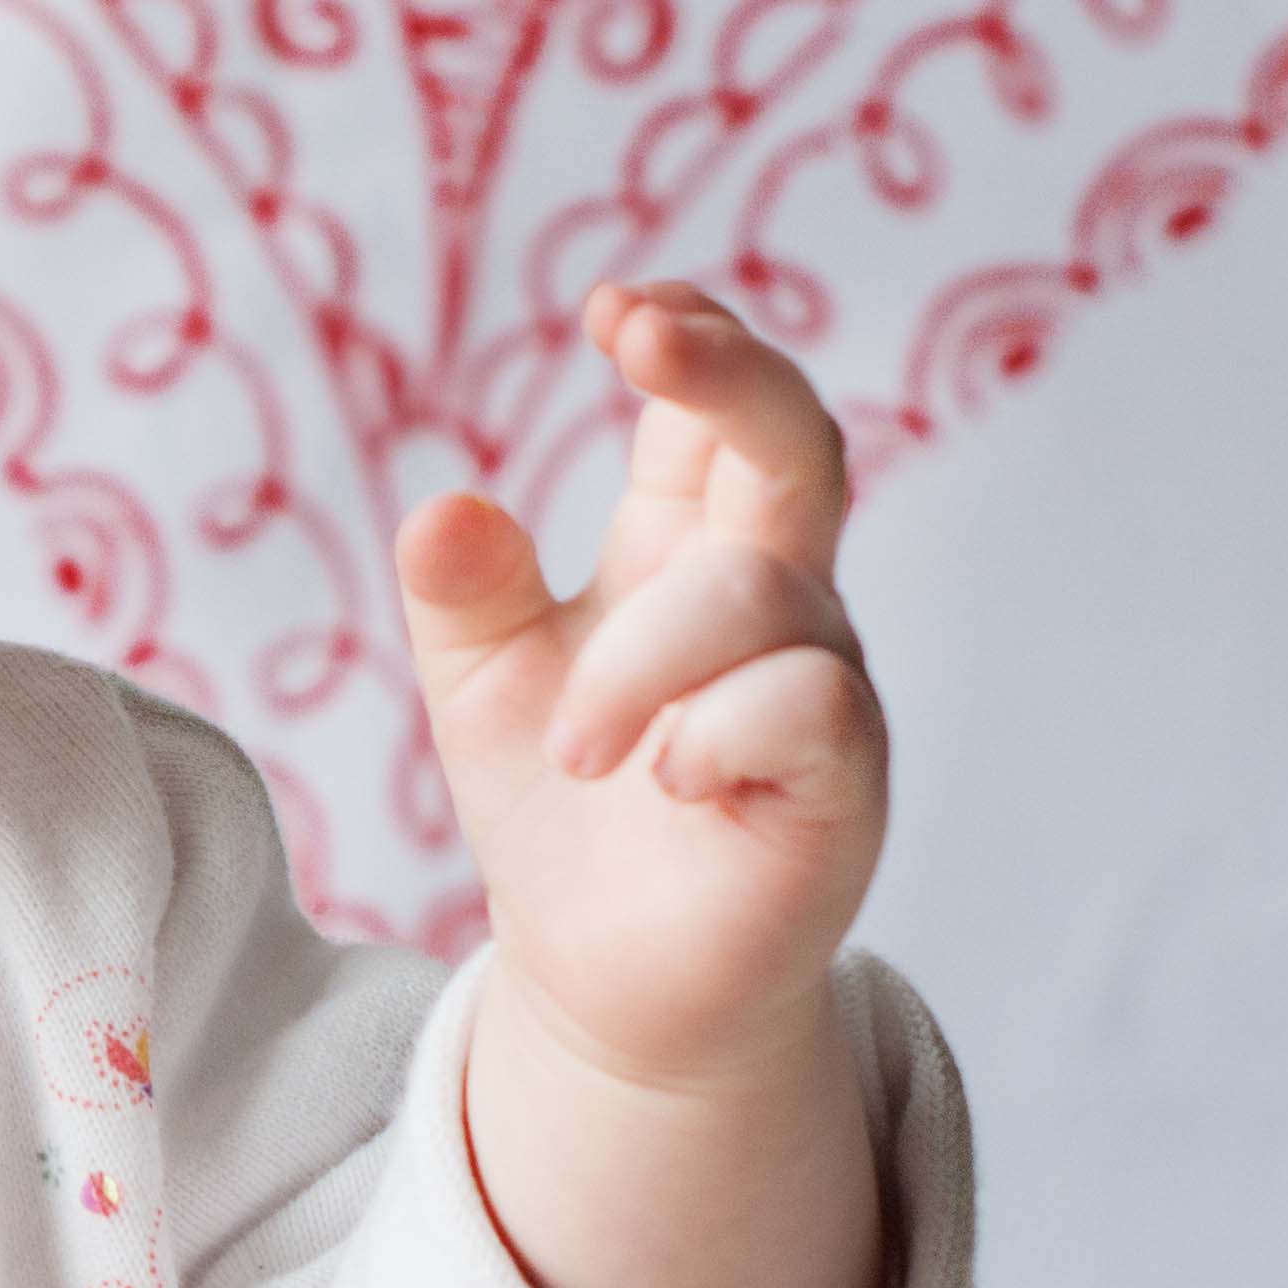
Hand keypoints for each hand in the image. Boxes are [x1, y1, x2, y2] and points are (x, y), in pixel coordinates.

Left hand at [390, 281, 888, 1086]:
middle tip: (637, 333)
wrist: (606, 979)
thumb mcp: (477, 687)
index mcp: (688, 553)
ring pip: (760, 592)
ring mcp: (823, 687)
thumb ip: (464, 595)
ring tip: (574, 749)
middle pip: (797, 440)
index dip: (689, 340)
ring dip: (641, 662)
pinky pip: (806, 703)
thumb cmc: (561, 812)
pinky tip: (666, 781)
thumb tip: (442, 508)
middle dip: (729, 367)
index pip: (718, 413)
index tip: (614, 308)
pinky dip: (714, 730)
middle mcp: (775, 601)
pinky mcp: (845, 782)